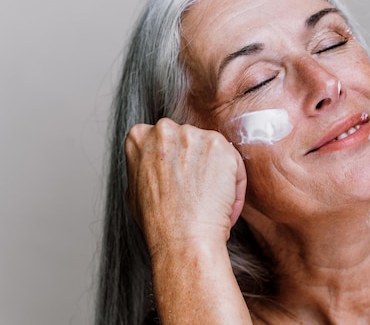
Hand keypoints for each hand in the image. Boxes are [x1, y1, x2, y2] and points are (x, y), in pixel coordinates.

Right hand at [124, 118, 246, 254]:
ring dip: (216, 172)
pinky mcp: (220, 146)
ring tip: (209, 200)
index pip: (164, 139)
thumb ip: (145, 166)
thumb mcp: (135, 189)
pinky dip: (234, 183)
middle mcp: (165, 130)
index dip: (175, 162)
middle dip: (196, 163)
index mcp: (140, 137)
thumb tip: (155, 164)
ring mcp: (193, 136)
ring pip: (213, 150)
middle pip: (190, 141)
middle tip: (197, 191)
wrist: (183, 239)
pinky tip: (223, 202)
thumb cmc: (160, 223)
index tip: (180, 180)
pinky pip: (234, 162)